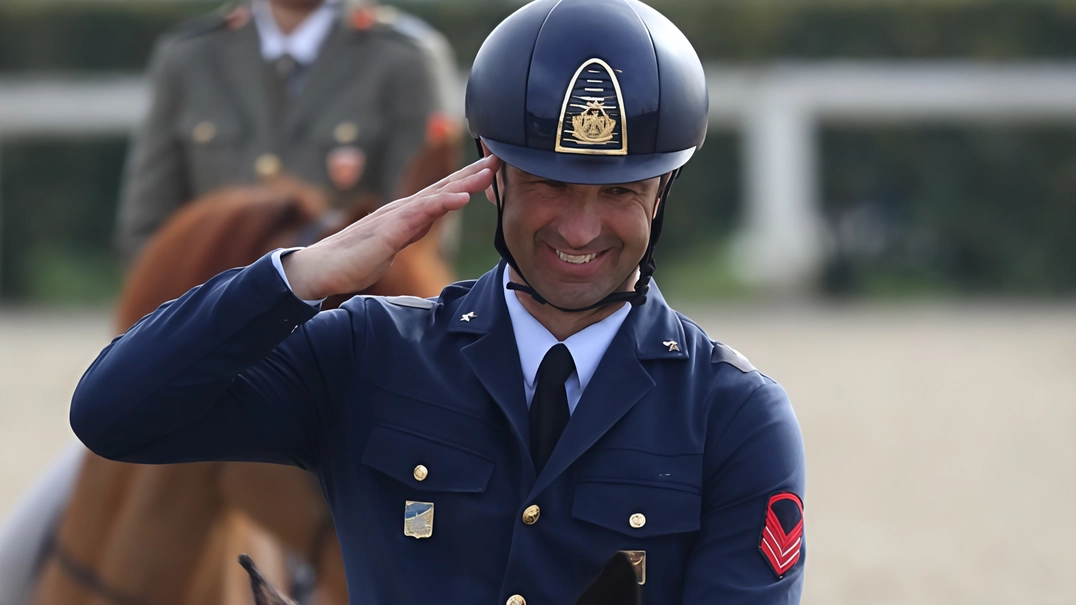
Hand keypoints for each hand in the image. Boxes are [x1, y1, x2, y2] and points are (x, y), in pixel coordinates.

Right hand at [281, 155, 499, 299]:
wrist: (320, 270)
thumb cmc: (353, 260)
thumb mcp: (393, 244)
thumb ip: (411, 231)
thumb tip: (426, 223)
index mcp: (406, 214)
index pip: (442, 193)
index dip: (467, 180)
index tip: (491, 170)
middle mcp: (403, 209)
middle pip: (443, 187)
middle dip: (472, 173)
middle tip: (499, 158)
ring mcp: (395, 218)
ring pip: (436, 195)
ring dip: (464, 183)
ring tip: (488, 173)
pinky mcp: (388, 232)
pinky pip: (419, 216)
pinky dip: (441, 204)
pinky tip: (461, 199)